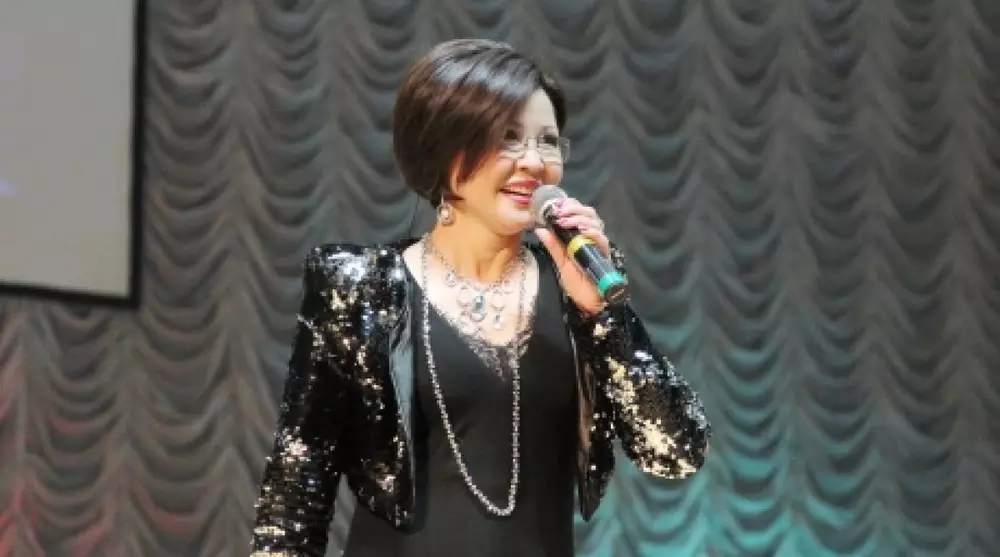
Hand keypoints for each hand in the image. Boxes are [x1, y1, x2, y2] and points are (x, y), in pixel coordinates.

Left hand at [534, 197, 609, 314]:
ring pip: (595, 222)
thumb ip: (553, 245)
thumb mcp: (560, 261)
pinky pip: (602, 239)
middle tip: (559, 213)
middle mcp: (591, 236)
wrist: (587, 300)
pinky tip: (582, 231)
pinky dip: (592, 232)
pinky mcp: (604, 254)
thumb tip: (539, 229)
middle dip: (573, 209)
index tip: (556, 205)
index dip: (570, 205)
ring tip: (565, 221)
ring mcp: (599, 244)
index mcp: (580, 235)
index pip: (579, 212)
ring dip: (579, 218)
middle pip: (589, 213)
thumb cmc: (576, 281)